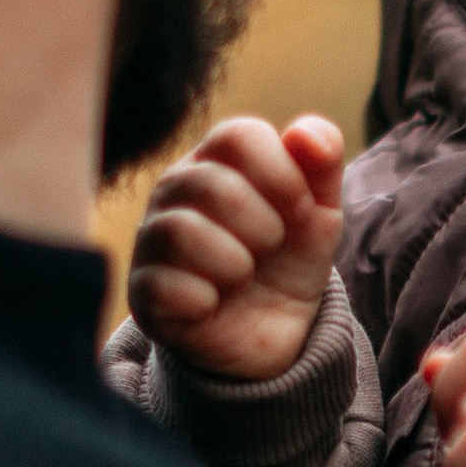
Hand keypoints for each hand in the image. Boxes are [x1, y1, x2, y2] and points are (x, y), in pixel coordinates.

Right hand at [128, 116, 345, 382]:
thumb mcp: (319, 211)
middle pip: (211, 184)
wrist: (272, 332)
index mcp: (216, 160)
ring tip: (242, 276)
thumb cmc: (288, 259)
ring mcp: (152, 239)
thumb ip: (322, 162)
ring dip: (234, 263)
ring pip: (181, 232)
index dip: (283, 175)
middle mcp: (174, 190)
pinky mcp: (143, 291)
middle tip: (270, 249)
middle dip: (263, 227)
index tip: (299, 210)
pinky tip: (215, 304)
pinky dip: (205, 301)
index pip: (238, 136)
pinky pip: (165, 287)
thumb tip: (306, 134)